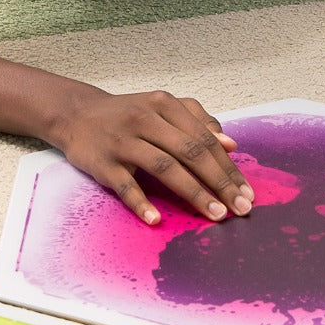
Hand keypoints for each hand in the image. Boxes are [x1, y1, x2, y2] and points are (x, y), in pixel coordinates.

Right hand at [49, 86, 255, 225]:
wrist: (78, 114)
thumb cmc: (129, 114)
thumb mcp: (163, 107)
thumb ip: (197, 120)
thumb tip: (231, 144)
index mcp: (165, 104)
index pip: (204, 138)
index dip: (228, 165)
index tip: (246, 190)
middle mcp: (146, 119)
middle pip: (190, 152)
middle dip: (219, 181)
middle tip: (240, 207)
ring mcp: (124, 141)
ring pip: (164, 167)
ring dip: (193, 192)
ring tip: (215, 214)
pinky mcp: (103, 163)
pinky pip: (125, 186)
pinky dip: (141, 203)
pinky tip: (157, 220)